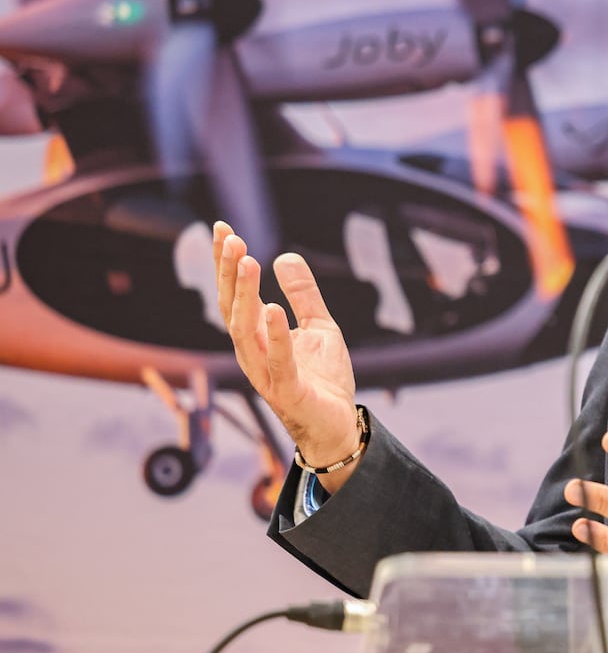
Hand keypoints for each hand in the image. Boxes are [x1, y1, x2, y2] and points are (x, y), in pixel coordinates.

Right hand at [213, 221, 360, 492]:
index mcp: (257, 336)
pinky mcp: (288, 390)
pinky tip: (272, 308)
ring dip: (244, 295)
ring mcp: (266, 373)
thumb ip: (304, 295)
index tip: (223, 228)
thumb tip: (285, 256)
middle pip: (231, 308)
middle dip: (228, 273)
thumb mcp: (320, 326)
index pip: (234, 295)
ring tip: (247, 261)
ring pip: (245, 331)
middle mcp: (253, 353)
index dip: (226, 264)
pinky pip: (278, 361)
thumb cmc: (323, 378)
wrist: (338, 423)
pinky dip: (275, 335)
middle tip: (230, 238)